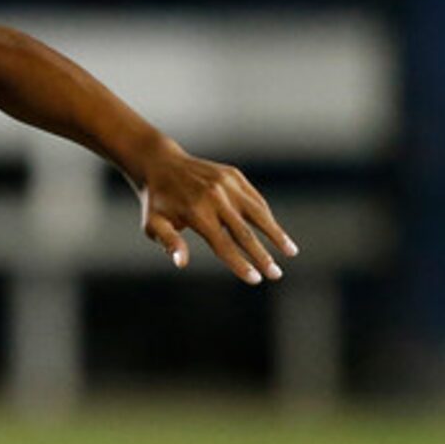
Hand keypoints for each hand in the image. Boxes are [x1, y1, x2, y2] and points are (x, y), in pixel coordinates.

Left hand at [133, 145, 296, 283]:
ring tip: (291, 252)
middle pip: (244, 232)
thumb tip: (181, 263)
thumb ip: (169, 242)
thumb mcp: (153, 224)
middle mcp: (215, 197)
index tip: (255, 279)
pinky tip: (276, 232)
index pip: (223, 244)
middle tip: (276, 275)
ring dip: (276, 234)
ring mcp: (227, 184)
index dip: (239, 264)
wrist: (161, 164)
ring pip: (258, 213)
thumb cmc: (156, 202)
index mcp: (196, 213)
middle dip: (262, 256)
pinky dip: (266, 216)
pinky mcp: (234, 176)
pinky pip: (255, 199)